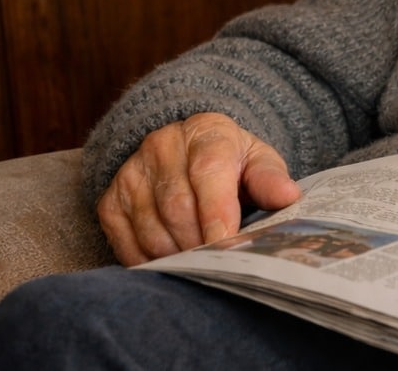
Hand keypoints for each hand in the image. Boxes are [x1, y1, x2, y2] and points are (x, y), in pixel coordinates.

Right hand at [96, 112, 300, 265]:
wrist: (187, 150)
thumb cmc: (231, 162)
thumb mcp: (257, 161)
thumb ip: (270, 178)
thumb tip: (287, 196)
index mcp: (206, 132)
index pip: (208, 172)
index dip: (217, 214)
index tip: (226, 246)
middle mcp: (162, 146)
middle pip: (177, 206)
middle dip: (199, 242)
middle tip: (218, 264)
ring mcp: (131, 173)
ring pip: (150, 228)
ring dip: (176, 255)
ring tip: (198, 264)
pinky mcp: (110, 200)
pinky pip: (124, 241)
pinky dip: (148, 260)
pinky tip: (170, 263)